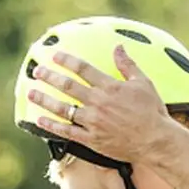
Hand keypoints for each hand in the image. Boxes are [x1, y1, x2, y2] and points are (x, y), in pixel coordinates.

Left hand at [27, 46, 173, 162]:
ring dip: (45, 99)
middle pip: (68, 86)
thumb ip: (128, 65)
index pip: (82, 69)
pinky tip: (40, 120)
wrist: (156, 141)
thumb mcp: (144, 83)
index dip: (67, 61)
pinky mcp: (92, 140)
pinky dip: (52, 126)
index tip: (55, 56)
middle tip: (37, 71)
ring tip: (32, 92)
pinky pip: (68, 132)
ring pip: (63, 108)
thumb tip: (119, 47)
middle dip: (50, 77)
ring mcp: (93, 122)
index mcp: (109, 87)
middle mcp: (98, 102)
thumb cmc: (153, 113)